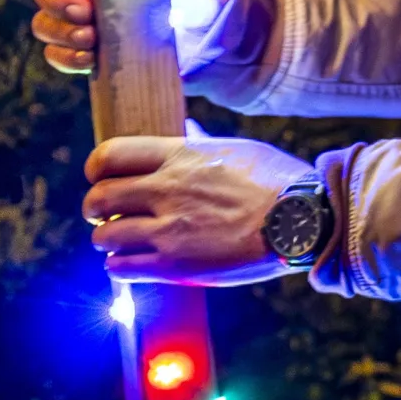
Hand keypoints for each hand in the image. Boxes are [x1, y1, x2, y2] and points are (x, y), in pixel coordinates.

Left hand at [83, 133, 306, 284]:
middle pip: (98, 198)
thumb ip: (200, 144)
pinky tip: (135, 263)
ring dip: (109, 240)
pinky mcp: (176, 266)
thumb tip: (185, 131)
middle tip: (107, 215)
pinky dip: (120, 267)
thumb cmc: (278, 181)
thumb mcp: (238, 149)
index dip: (96, 169)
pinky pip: (121, 269)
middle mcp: (167, 190)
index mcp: (181, 156)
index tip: (102, 179)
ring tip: (124, 242)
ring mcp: (169, 229)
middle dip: (96, 208)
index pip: (109, 155)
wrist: (304, 221)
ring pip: (104, 236)